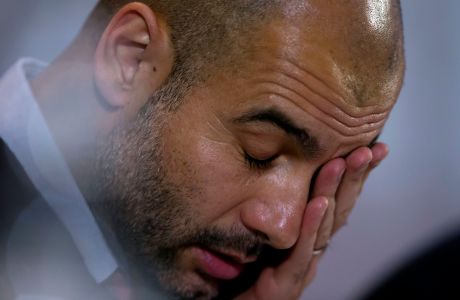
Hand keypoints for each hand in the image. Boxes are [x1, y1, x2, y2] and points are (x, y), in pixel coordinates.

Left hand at [234, 142, 388, 299]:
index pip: (342, 197)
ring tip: (342, 164)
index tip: (374, 146)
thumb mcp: (273, 223)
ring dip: (334, 192)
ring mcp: (305, 262)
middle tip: (366, 150)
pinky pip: (302, 250)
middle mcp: (316, 244)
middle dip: (354, 177)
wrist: (244, 299)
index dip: (358, 173)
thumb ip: (284, 200)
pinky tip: (319, 203)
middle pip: (340, 207)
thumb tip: (287, 159)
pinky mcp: (288, 280)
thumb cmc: (258, 262)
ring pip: (326, 225)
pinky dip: (313, 225)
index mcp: (315, 229)